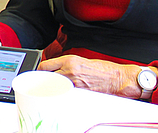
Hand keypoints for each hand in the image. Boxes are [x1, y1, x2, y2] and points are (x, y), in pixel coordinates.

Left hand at [39, 55, 155, 98]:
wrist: (118, 78)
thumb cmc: (104, 70)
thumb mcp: (82, 62)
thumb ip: (67, 65)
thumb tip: (55, 70)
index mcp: (69, 60)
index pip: (45, 65)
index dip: (40, 72)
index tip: (39, 75)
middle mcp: (69, 70)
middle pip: (45, 77)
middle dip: (42, 82)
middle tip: (42, 85)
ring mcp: (73, 83)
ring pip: (53, 87)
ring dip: (50, 89)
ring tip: (51, 91)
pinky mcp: (79, 92)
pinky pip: (64, 94)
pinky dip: (62, 95)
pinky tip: (62, 96)